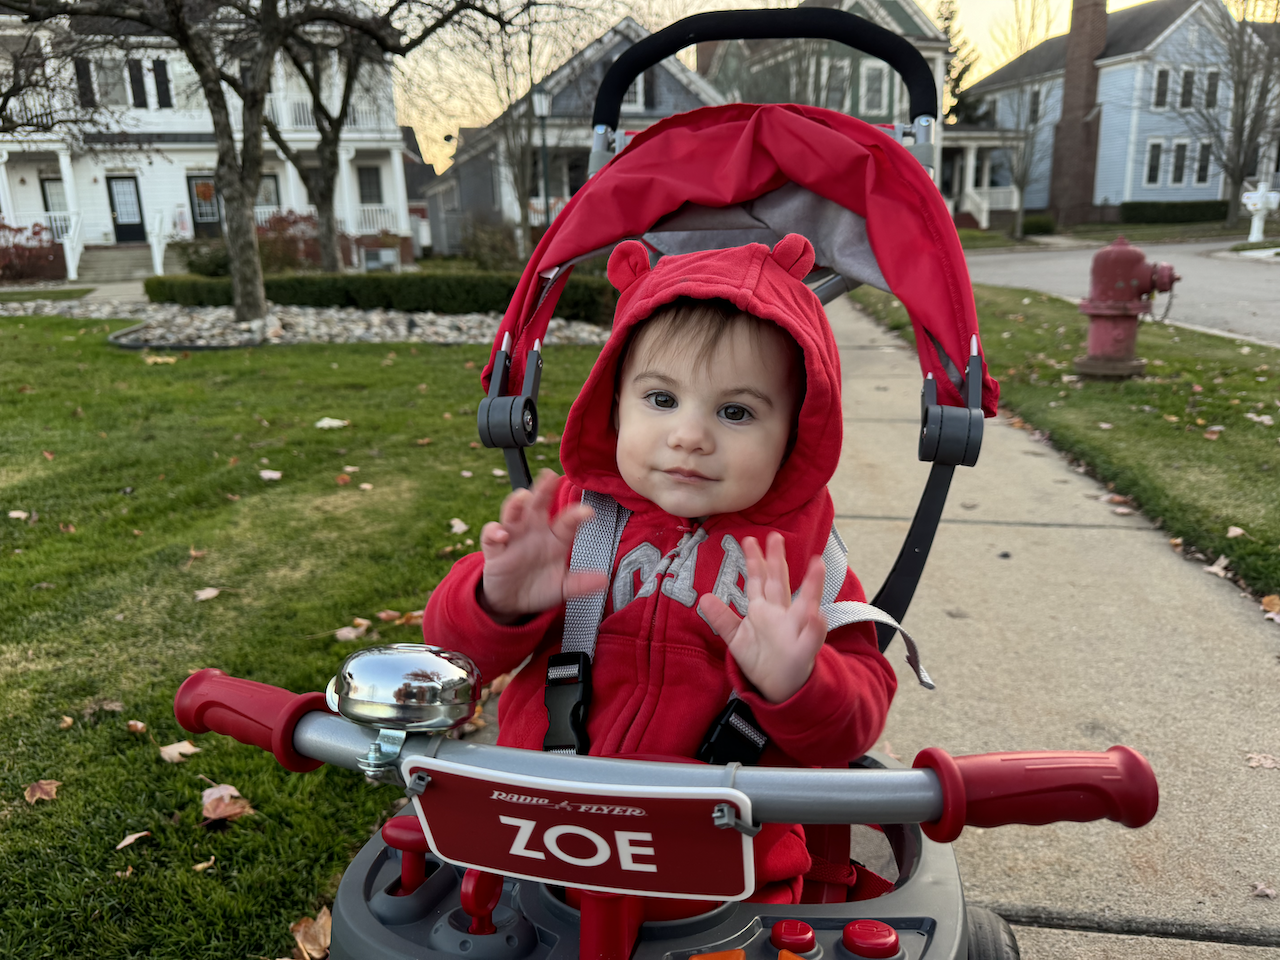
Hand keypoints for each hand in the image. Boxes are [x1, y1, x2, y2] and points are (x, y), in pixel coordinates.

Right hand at [479, 469, 607, 622]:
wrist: (513, 602)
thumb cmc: (540, 586)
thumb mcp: (562, 587)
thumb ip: (580, 583)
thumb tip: (603, 581)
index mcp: (554, 538)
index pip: (567, 522)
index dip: (576, 515)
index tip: (588, 512)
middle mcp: (534, 531)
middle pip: (538, 505)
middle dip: (544, 489)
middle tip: (550, 476)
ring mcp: (513, 537)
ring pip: (513, 513)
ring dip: (516, 503)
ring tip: (523, 496)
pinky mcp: (495, 549)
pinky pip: (491, 535)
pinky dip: (494, 532)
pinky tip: (502, 534)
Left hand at [697, 531, 826, 703]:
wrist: (777, 687)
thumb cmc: (760, 658)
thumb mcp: (736, 639)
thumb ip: (722, 619)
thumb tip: (704, 598)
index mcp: (764, 611)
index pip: (758, 581)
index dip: (754, 562)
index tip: (749, 540)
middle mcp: (781, 615)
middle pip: (779, 584)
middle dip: (778, 561)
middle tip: (775, 537)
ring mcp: (795, 631)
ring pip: (804, 605)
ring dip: (811, 585)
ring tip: (816, 564)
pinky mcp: (804, 652)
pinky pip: (812, 638)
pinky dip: (815, 626)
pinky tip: (816, 614)